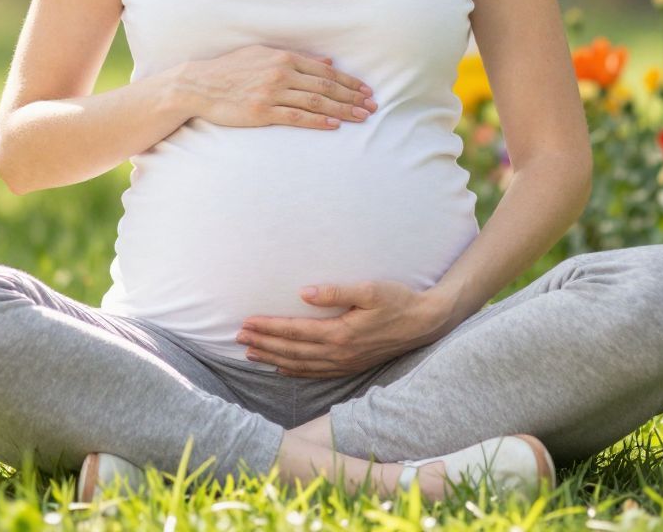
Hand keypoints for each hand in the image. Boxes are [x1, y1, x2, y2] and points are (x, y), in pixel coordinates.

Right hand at [178, 45, 375, 130]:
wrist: (199, 85)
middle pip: (326, 87)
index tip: (366, 91)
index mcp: (284, 57)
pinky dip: (318, 120)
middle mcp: (281, 73)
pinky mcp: (262, 112)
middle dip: (353, 97)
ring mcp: (272, 93)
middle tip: (373, 106)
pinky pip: (296, 117)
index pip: (325, 71)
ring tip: (361, 117)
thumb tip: (327, 61)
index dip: (349, 82)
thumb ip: (296, 58)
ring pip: (316, 102)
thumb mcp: (263, 55)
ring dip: (342, 110)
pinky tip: (334, 125)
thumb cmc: (231, 69)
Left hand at [236, 281, 451, 376]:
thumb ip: (335, 292)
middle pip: (291, 350)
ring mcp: (344, 362)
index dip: (268, 328)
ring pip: (300, 365)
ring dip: (274, 358)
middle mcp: (338, 352)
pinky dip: (295, 372)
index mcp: (339, 333)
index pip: (294, 331)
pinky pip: (315, 373)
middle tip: (238, 338)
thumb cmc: (398, 300)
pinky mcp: (350, 365)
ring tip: (251, 353)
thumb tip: (302, 293)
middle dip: (263, 344)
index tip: (246, 323)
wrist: (425, 323)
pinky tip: (282, 369)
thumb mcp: (370, 289)